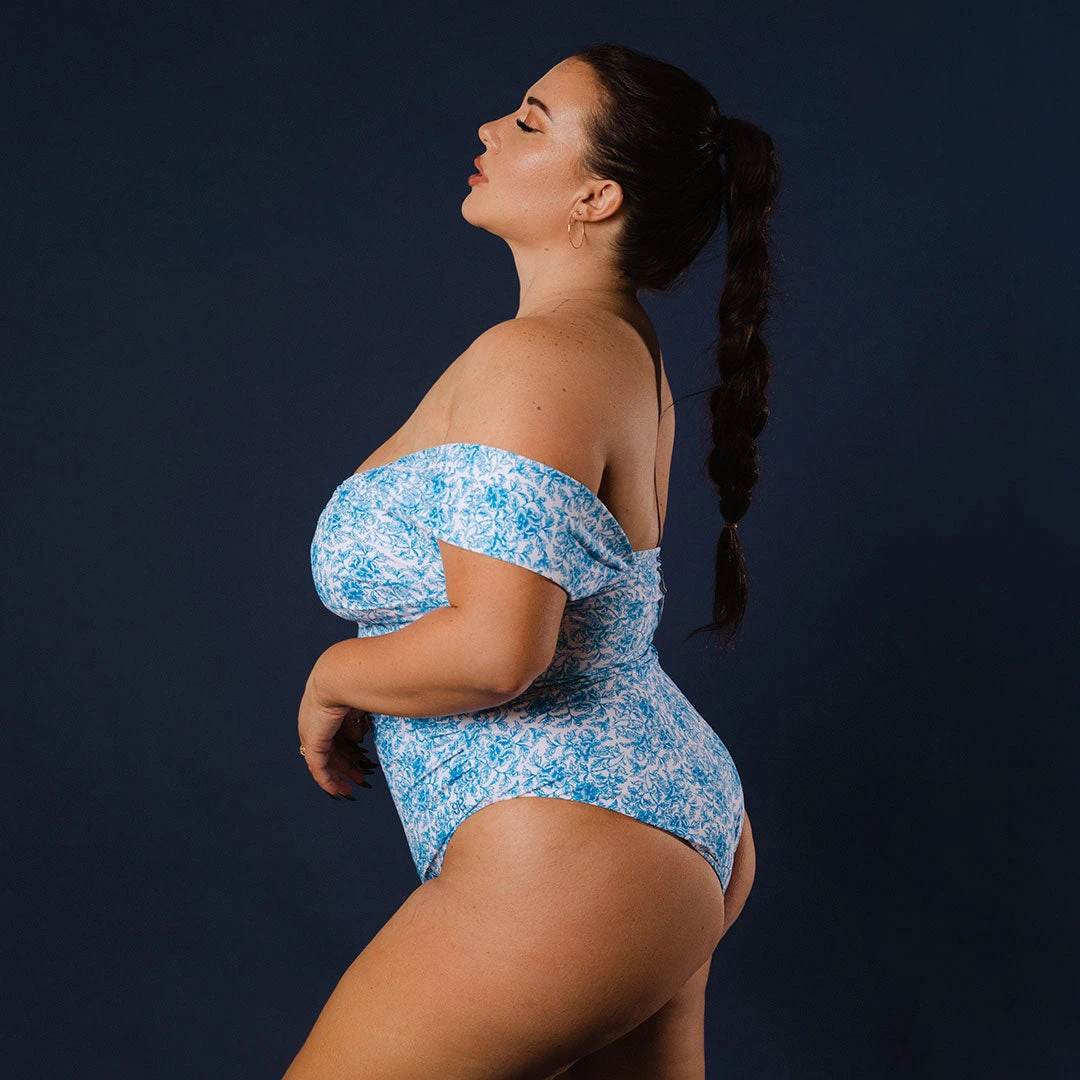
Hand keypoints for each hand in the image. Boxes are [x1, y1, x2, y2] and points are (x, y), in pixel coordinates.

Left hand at [297, 671, 377, 797]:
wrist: (342, 676)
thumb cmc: (359, 680)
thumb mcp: (363, 701)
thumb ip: (362, 719)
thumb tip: (362, 736)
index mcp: (329, 707)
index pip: (338, 733)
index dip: (351, 747)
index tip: (363, 758)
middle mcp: (317, 721)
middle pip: (332, 748)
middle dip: (347, 764)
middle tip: (360, 776)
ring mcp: (312, 732)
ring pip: (326, 760)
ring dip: (340, 774)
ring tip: (353, 785)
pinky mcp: (312, 743)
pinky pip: (318, 768)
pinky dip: (328, 781)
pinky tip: (338, 791)